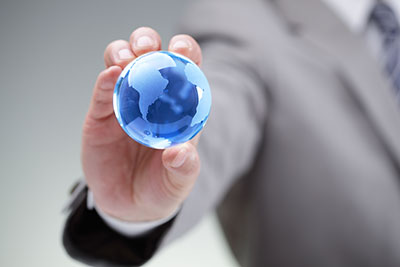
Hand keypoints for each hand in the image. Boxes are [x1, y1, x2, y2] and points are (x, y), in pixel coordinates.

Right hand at [82, 27, 202, 221]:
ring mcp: (125, 104)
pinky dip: (105, 80)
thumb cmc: (160, 188)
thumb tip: (180, 152)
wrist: (129, 206)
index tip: (180, 50)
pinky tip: (110, 75)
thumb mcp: (178, 182)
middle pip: (150, 56)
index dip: (184, 53)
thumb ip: (184, 168)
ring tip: (126, 61)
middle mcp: (152, 99)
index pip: (184, 69)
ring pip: (121, 64)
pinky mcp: (101, 115)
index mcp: (178, 108)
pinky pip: (102, 91)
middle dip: (148, 42)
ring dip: (122, 53)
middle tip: (147, 49)